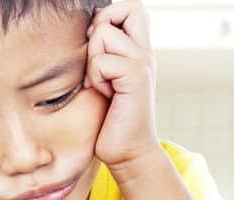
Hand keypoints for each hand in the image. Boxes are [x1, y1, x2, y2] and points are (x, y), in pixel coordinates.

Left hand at [84, 0, 159, 167]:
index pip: (130, 8)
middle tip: (97, 58)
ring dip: (93, 60)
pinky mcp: (137, 77)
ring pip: (104, 33)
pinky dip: (96, 78)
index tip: (97, 45)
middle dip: (102, 24)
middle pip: (127, 6)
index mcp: (138, 50)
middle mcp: (144, 51)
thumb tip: (89, 28)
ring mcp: (143, 62)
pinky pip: (101, 60)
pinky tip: (105, 95)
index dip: (108, 15)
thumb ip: (102, 53)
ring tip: (101, 84)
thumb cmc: (111, 120)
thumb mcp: (104, 80)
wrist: (127, 151)